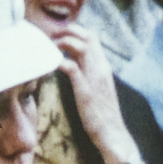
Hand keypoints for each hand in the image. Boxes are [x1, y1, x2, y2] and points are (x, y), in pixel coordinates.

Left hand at [51, 24, 130, 160]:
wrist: (111, 132)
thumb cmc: (101, 112)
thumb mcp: (96, 87)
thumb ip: (87, 72)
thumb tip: (73, 62)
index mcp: (103, 66)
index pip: (92, 37)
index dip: (75, 32)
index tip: (59, 36)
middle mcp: (101, 68)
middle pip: (88, 36)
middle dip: (69, 31)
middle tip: (52, 37)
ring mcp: (95, 78)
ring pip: (82, 46)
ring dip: (64, 42)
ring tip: (50, 47)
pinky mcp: (86, 90)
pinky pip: (72, 67)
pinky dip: (60, 62)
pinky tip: (52, 65)